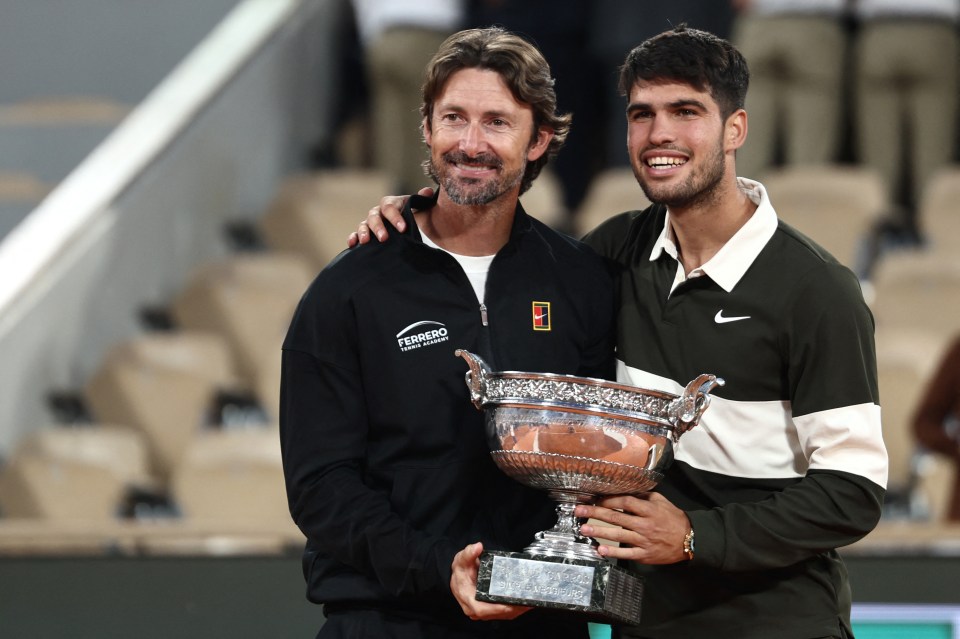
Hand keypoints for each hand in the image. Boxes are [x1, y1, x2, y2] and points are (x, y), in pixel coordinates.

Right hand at [347, 187, 434, 246]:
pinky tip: (353, 244)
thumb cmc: (412, 216)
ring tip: (366, 241)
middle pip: (374, 216)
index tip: (403, 228)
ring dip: (363, 232)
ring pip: (363, 225)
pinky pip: (355, 234)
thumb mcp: (419, 207)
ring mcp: (370, 223)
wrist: (406, 228)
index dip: (395, 217)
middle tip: (384, 238)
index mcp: (391, 204)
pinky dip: (353, 238)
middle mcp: (378, 212)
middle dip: (378, 227)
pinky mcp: (365, 234)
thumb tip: (427, 192)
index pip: (389, 207)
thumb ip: (422, 200)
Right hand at [450, 542, 530, 620]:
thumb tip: (477, 547)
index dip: (498, 608)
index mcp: (468, 600)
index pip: (483, 609)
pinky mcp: (491, 611)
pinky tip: (527, 602)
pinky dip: (517, 608)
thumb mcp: (462, 560)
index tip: (512, 604)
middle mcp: (476, 610)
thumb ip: (469, 553)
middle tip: (529, 598)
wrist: (460, 577)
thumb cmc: (461, 571)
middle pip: (498, 613)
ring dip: (518, 608)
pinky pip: (506, 612)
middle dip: (515, 607)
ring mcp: (485, 612)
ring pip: (504, 614)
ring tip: (531, 599)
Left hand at [575, 493, 690, 564]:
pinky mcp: (644, 554)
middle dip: (595, 513)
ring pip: (618, 535)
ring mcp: (644, 540)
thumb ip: (643, 495)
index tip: (594, 498)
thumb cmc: (673, 518)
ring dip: (599, 532)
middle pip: (616, 517)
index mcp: (648, 510)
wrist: (689, 540)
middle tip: (579, 511)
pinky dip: (613, 552)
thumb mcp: (661, 502)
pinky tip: (600, 550)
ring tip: (583, 529)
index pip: (625, 502)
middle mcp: (644, 524)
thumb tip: (625, 488)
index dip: (608, 500)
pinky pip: (626, 554)